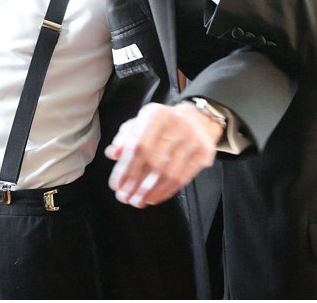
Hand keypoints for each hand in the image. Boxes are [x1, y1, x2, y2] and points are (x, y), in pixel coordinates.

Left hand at [104, 102, 221, 207]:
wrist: (197, 119)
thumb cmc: (162, 124)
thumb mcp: (140, 123)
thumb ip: (124, 138)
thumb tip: (112, 154)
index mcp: (156, 115)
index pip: (138, 146)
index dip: (126, 169)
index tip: (117, 185)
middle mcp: (176, 125)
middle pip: (153, 161)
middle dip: (136, 184)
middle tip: (125, 197)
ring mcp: (192, 139)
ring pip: (169, 173)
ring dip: (150, 192)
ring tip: (138, 201)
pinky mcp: (204, 153)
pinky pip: (183, 178)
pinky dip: (166, 192)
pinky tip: (154, 198)